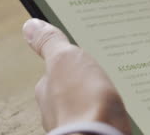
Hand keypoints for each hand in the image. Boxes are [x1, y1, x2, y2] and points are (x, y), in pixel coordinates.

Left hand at [22, 19, 130, 133]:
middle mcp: (57, 108)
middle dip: (88, 79)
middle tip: (108, 68)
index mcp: (47, 87)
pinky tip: (119, 111)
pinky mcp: (94, 132)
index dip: (72, 58)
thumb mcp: (66, 59)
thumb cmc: (81, 102)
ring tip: (117, 90)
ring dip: (100, 98)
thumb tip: (31, 26)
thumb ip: (51, 43)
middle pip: (73, 87)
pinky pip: (102, 118)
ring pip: (88, 104)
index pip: (56, 68)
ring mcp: (76, 122)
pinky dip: (109, 114)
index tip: (88, 52)